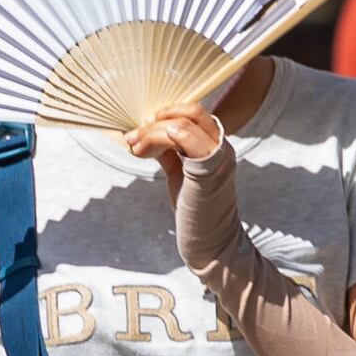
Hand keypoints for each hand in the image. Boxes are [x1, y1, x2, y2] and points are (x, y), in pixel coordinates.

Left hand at [123, 106, 243, 270]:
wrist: (211, 243)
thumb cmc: (196, 213)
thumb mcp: (180, 175)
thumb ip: (170, 154)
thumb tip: (150, 137)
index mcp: (218, 146)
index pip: (195, 113)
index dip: (167, 114)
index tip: (143, 128)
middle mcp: (223, 147)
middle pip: (192, 112)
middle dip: (157, 120)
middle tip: (134, 135)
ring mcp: (219, 157)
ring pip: (182, 125)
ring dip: (150, 133)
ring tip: (133, 146)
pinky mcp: (209, 170)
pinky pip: (184, 138)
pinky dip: (157, 139)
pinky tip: (142, 152)